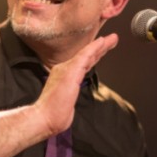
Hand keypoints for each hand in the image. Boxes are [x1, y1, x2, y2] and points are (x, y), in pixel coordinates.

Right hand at [0, 34, 118, 156]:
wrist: (45, 117)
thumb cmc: (54, 113)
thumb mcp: (66, 101)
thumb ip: (70, 95)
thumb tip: (71, 100)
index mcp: (63, 75)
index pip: (81, 64)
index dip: (93, 55)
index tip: (102, 49)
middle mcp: (63, 69)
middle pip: (86, 56)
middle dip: (99, 48)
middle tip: (111, 39)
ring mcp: (66, 69)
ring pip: (87, 54)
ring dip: (100, 46)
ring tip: (112, 38)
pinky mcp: (70, 71)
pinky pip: (85, 56)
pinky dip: (94, 48)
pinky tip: (102, 42)